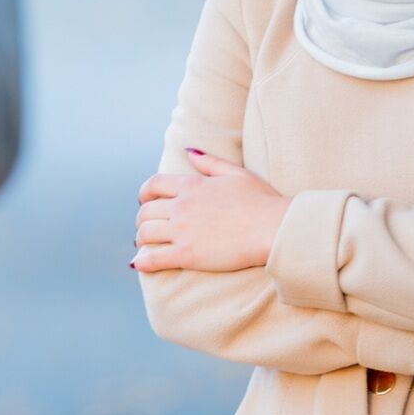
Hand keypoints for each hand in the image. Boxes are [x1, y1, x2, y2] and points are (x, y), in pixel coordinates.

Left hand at [132, 149, 290, 273]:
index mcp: (191, 185)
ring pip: (146, 234)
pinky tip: (140, 263)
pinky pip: (154, 258)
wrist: (273, 228)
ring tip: (144, 245)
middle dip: (142, 219)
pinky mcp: (188, 254)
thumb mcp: (235, 173)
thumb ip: (209, 162)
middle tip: (145, 227)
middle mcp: (182, 206)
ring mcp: (183, 230)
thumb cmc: (261, 200)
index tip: (144, 201)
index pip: (153, 185)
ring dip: (141, 239)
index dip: (144, 194)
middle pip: (145, 211)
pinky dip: (143, 261)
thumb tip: (188, 151)